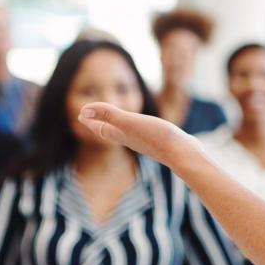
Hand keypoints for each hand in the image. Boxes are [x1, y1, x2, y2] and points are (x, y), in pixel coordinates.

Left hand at [78, 103, 200, 172]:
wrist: (183, 153)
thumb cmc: (157, 137)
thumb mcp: (130, 122)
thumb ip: (108, 115)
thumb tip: (85, 111)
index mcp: (123, 135)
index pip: (101, 128)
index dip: (90, 120)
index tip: (81, 115)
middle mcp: (132, 140)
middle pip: (111, 132)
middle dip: (100, 124)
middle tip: (90, 118)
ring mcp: (147, 142)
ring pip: (126, 134)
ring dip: (117, 126)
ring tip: (114, 122)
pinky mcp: (160, 141)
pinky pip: (142, 133)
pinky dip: (136, 128)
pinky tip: (144, 128)